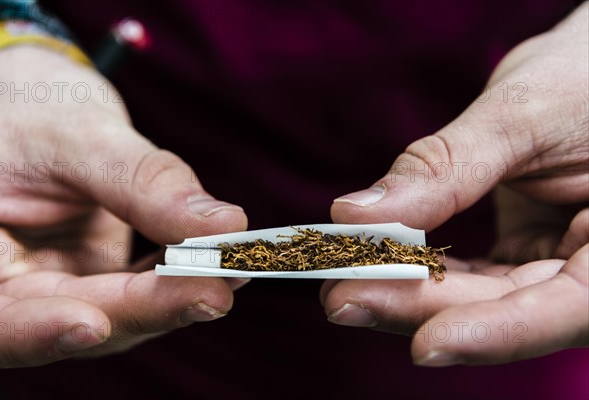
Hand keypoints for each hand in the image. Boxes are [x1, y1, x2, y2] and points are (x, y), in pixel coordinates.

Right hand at [0, 46, 247, 366]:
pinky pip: (142, 286)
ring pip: (118, 313)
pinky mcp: (96, 273)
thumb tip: (225, 225)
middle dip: (144, 310)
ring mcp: (59, 282)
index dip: (38, 331)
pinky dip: (182, 275)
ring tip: (232, 271)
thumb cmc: (31, 105)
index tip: (98, 324)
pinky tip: (222, 259)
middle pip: (70, 321)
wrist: (38, 100)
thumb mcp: (77, 133)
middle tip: (213, 292)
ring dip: (175, 297)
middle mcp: (10, 283)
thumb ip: (143, 183)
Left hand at [322, 3, 587, 365]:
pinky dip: (422, 269)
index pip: (569, 309)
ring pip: (483, 297)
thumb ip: (446, 169)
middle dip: (422, 308)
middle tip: (342, 301)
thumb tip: (355, 214)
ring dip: (410, 294)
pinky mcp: (525, 252)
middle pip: (511, 309)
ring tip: (341, 286)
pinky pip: (472, 273)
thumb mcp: (521, 116)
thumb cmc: (581, 76)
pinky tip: (373, 265)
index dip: (496, 333)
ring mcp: (558, 262)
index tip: (423, 345)